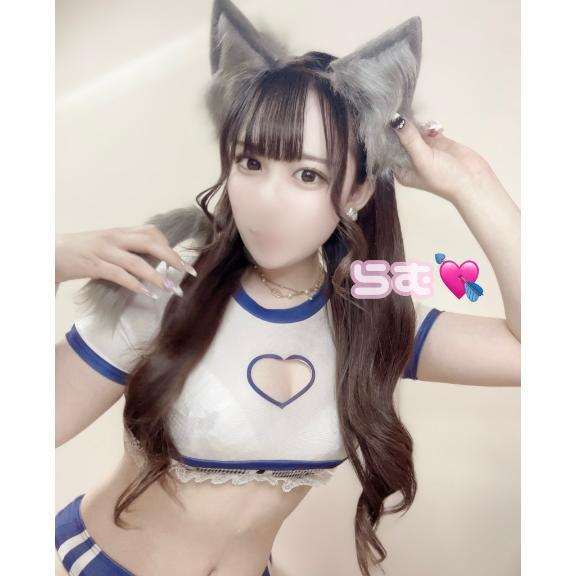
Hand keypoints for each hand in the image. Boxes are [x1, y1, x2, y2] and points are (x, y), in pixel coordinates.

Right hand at [55, 224, 196, 296]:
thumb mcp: (106, 246)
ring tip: (171, 289)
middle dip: (172, 257)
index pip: (151, 231)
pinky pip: (119, 275)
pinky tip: (148, 294)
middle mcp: (114, 237)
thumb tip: (154, 262)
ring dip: (157, 276)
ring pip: (136, 261)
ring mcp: (103, 250)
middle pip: (150, 242)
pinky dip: (135, 285)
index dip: (169, 245)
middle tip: (188, 272)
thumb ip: (127, 250)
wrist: (47, 252)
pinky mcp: (92, 265)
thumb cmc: (80, 252)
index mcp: (119, 232)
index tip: (183, 261)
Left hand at [390, 116, 505, 202]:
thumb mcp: (422, 158)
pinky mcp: (438, 143)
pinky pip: (428, 130)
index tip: (384, 118)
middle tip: (400, 110)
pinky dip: (429, 125)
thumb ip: (409, 139)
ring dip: (416, 125)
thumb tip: (394, 119)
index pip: (388, 150)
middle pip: (401, 139)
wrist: (474, 181)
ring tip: (419, 118)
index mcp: (402, 170)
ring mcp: (425, 151)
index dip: (387, 135)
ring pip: (415, 132)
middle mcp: (411, 160)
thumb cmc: (444, 177)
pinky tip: (434, 127)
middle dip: (402, 127)